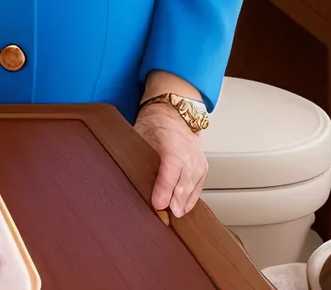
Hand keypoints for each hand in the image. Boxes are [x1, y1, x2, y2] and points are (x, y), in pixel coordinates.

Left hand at [134, 102, 207, 216]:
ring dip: (183, 204)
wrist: (174, 114)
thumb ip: (136, 153)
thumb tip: (127, 174)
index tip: (157, 204)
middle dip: (174, 201)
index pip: (170, 170)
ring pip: (193, 188)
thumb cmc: (154, 124)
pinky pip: (198, 188)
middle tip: (164, 216)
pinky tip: (182, 209)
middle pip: (184, 183)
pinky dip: (190, 200)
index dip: (164, 189)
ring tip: (173, 216)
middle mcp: (189, 154)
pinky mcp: (203, 168)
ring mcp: (198, 161)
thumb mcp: (140, 133)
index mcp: (172, 144)